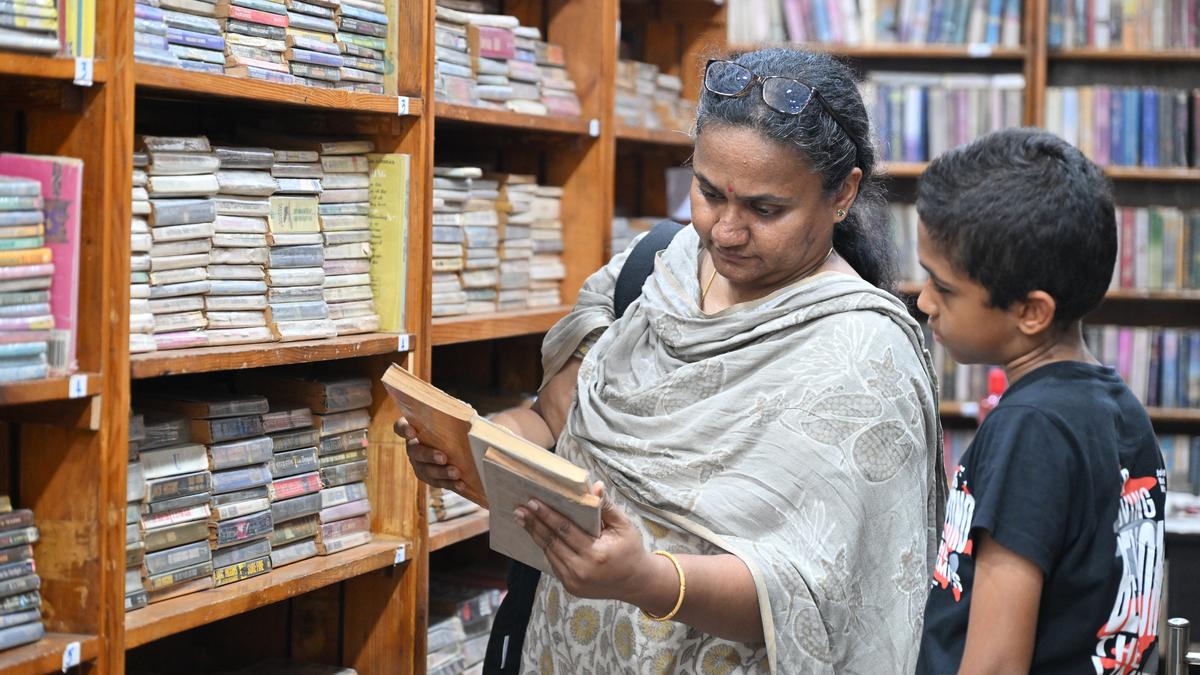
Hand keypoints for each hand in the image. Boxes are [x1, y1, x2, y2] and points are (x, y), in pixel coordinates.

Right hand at [393, 417, 465, 492]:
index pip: (400, 426)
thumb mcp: (452, 416)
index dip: (403, 429)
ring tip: (456, 472)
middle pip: (414, 452)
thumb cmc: (452, 426)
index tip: (411, 431)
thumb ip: (454, 413)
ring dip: (441, 472)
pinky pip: (437, 482)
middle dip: (428, 455)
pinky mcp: (429, 478)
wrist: (458, 443)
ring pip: (426, 470)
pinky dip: (450, 484)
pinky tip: (461, 484)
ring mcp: (419, 464)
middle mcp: (413, 447)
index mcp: (414, 428)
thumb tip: (466, 412)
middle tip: (443, 457)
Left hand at [514, 482, 656, 602]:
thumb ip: (607, 507)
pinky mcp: (570, 586)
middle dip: (534, 523)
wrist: (636, 583)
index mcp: (595, 554)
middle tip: (519, 509)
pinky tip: (537, 533)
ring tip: (522, 518)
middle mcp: (581, 570)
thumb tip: (595, 486)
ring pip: (549, 553)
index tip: (532, 502)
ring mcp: (573, 581)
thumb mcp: (624, 526)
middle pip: (551, 542)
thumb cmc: (631, 550)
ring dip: (535, 534)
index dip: (547, 515)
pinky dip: (545, 547)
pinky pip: (553, 563)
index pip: (565, 531)